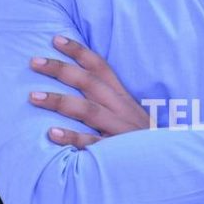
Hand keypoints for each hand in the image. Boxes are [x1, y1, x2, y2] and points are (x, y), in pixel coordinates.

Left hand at [29, 35, 149, 147]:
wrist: (169, 164)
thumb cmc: (143, 142)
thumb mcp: (131, 115)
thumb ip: (109, 103)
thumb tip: (78, 87)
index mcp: (123, 98)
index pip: (101, 68)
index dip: (79, 52)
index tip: (55, 39)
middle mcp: (122, 109)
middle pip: (90, 83)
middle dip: (61, 70)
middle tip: (34, 62)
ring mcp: (120, 130)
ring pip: (88, 110)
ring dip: (60, 101)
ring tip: (34, 96)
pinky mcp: (117, 153)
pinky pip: (93, 143)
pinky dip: (73, 137)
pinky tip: (51, 133)